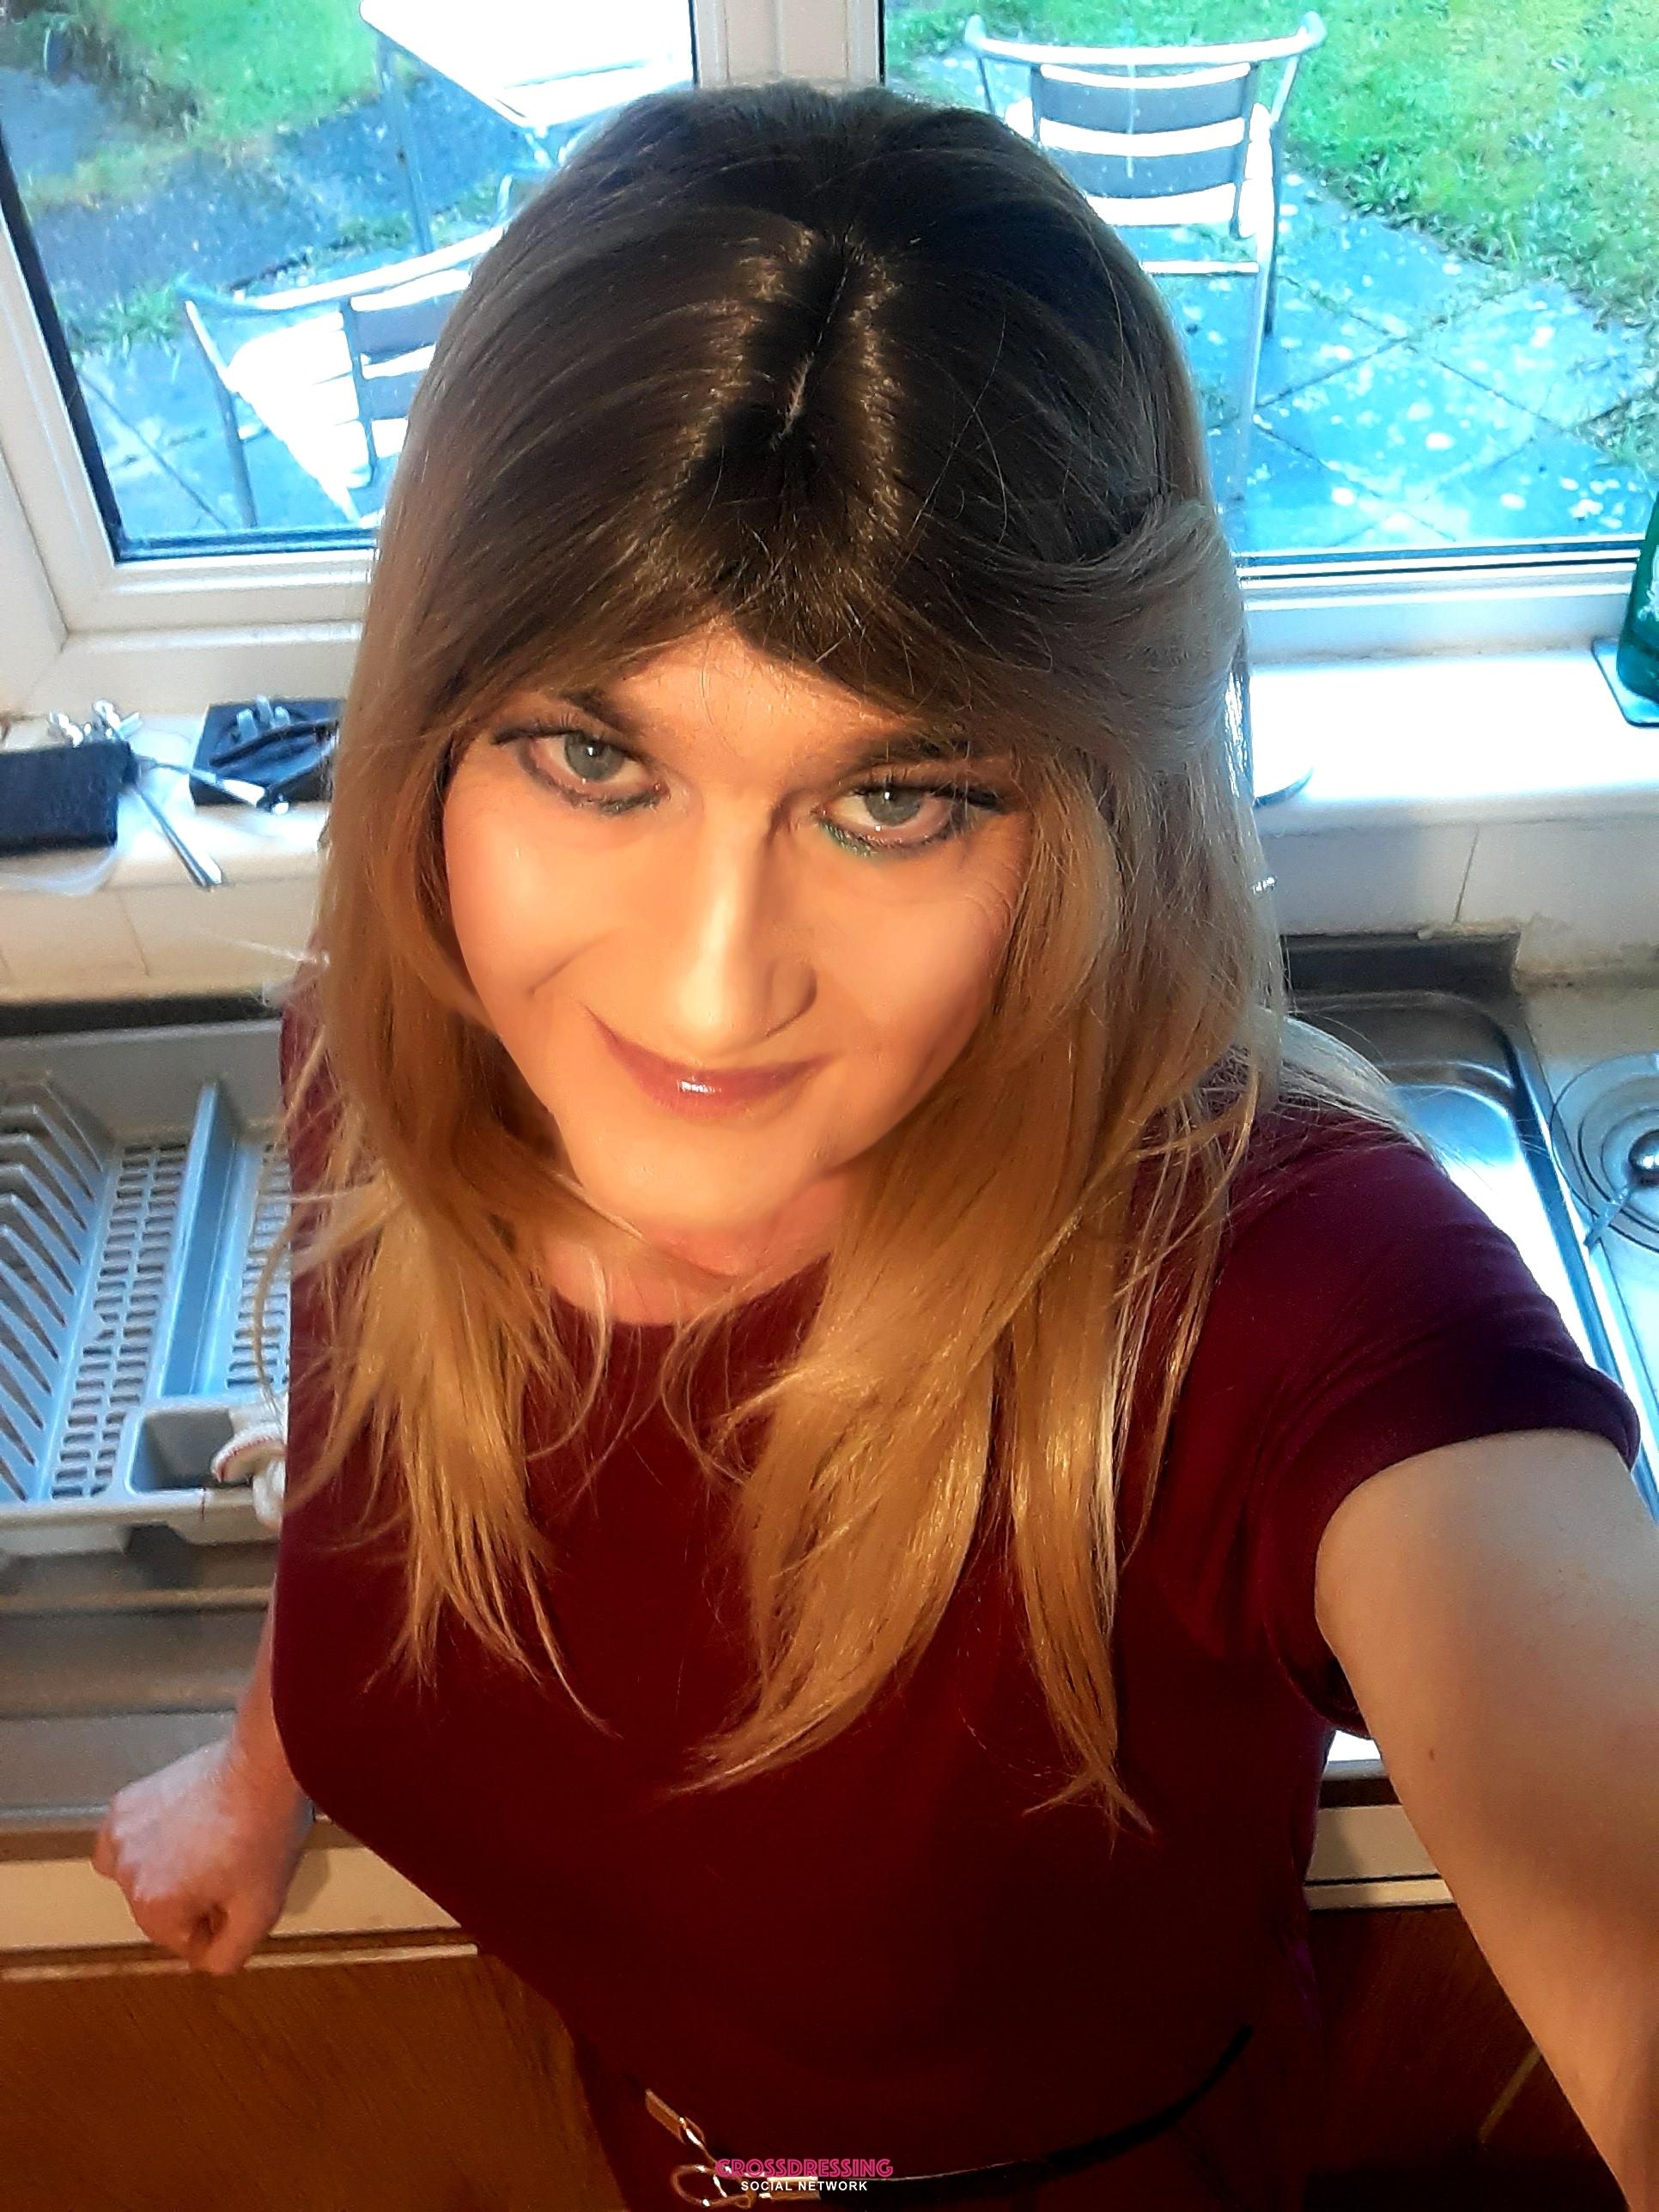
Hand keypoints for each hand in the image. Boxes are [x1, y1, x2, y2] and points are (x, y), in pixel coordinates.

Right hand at [91, 1737, 314, 1974]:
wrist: (265, 1762)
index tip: (242, 1896)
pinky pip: (124, 1841)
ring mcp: (121, 1833)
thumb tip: (207, 1961)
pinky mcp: (125, 1802)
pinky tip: (179, 1829)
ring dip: (165, 1873)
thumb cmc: (265, 1833)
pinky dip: (145, 1843)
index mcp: (154, 1907)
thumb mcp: (262, 1910)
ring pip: (139, 1878)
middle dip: (192, 1898)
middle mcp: (125, 1872)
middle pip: (159, 1909)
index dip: (220, 1924)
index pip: (184, 1942)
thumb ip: (228, 1955)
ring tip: (206, 1848)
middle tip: (232, 1868)